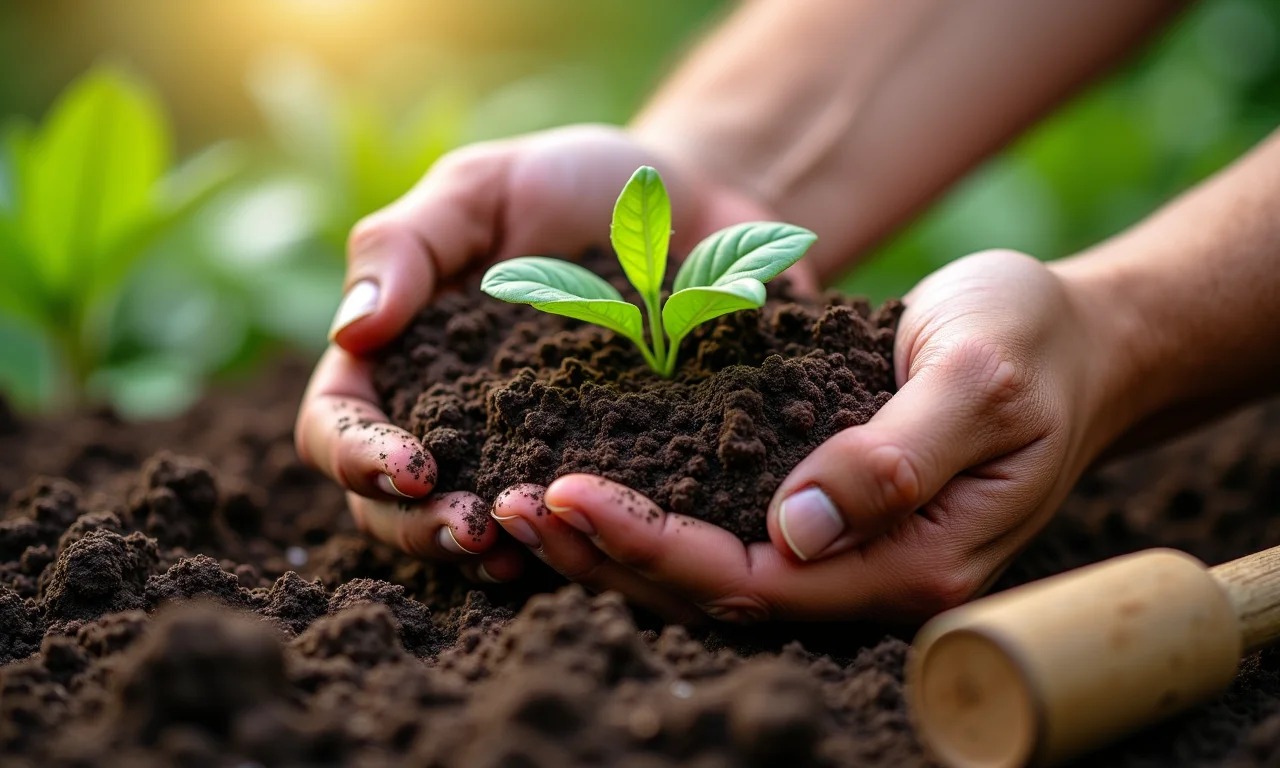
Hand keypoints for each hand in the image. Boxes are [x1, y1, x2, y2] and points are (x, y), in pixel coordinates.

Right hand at [294, 124, 778, 578]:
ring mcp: (517, 456)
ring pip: (467, 532)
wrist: (685, 207)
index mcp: (398, 357)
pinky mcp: (591, 475)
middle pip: (389, 504)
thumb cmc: (570, 184)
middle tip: (471, 528)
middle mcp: (447, 422)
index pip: (337, 424)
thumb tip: (351, 333)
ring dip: (479, 557)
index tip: (410, 466)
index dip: (356, 455)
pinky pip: (562, 531)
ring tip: (516, 555)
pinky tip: (585, 552)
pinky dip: (562, 550)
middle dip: (417, 527)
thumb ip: (405, 247)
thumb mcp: (481, 187)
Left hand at [491, 250, 1132, 620]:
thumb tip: (798, 527)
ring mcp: (848, 556)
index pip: (758, 583)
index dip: (655, 545)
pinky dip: (648, 518)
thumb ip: (897, 455)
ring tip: (516, 508)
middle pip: (716, 595)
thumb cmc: (1035, 345)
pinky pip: (724, 537)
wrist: (1076, 342)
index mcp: (913, 565)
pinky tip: (584, 491)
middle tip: (507, 507)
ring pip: (709, 578)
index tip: (565, 493)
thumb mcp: (983, 378)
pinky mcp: (825, 518)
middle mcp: (872, 580)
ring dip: (611, 549)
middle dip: (607, 557)